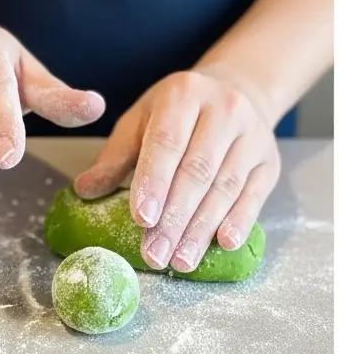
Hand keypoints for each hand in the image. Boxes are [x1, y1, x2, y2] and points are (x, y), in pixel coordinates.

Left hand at [74, 69, 279, 272]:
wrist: (236, 91)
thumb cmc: (175, 116)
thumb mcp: (139, 124)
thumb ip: (114, 158)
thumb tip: (84, 189)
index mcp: (183, 96)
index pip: (167, 144)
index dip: (154, 183)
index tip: (141, 220)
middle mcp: (224, 109)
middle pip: (197, 172)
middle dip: (173, 219)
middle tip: (154, 255)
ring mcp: (252, 134)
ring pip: (225, 187)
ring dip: (201, 229)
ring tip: (180, 262)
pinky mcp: (269, 159)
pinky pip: (254, 194)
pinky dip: (240, 220)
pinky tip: (224, 244)